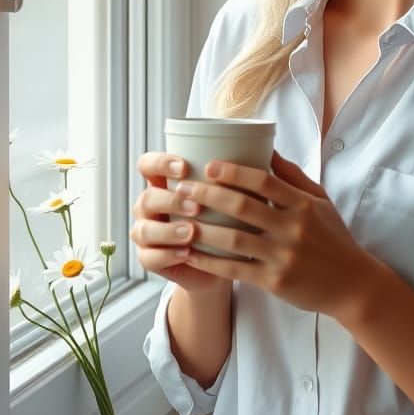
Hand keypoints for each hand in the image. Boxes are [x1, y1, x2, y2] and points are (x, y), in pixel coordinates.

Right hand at [130, 151, 229, 294]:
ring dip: (168, 230)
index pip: (148, 165)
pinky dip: (169, 255)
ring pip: (143, 229)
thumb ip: (241, 177)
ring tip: (191, 232)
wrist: (224, 262)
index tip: (186, 167)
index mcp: (166, 184)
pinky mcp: (150, 259)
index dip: (161, 163)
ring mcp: (148, 233)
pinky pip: (149, 257)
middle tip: (196, 206)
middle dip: (170, 200)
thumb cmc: (230, 221)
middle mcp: (152, 206)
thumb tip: (270, 152)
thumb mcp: (233, 197)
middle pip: (147, 197)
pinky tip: (186, 253)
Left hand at [174, 149, 374, 319]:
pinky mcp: (275, 281)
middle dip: (208, 195)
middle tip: (182, 188)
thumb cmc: (333, 238)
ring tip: (179, 219)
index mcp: (303, 205)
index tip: (209, 165)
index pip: (264, 181)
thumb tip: (267, 148)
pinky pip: (235, 270)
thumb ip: (293, 176)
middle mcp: (293, 228)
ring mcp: (283, 256)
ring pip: (234, 239)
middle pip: (243, 207)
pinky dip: (209, 262)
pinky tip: (190, 254)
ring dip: (202, 229)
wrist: (352, 285)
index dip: (234, 172)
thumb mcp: (320, 201)